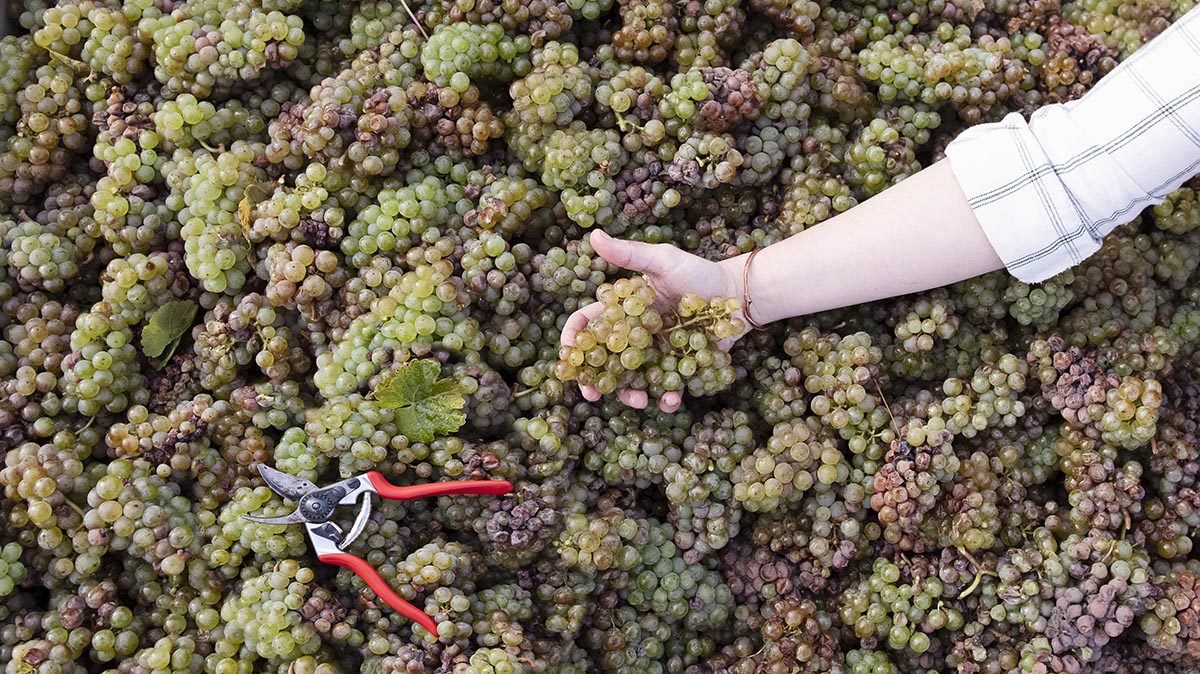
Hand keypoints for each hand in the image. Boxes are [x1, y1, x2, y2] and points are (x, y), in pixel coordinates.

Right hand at [560, 230, 749, 412]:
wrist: (737, 294)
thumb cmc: (699, 274)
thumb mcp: (663, 261)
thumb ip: (629, 254)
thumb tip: (593, 235)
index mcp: (624, 311)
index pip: (588, 325)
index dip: (574, 340)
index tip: (569, 356)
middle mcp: (635, 336)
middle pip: (605, 362)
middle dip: (596, 381)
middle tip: (592, 394)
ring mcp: (656, 355)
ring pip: (633, 381)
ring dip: (630, 395)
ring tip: (640, 401)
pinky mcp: (679, 369)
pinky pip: (668, 389)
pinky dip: (667, 398)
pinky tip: (670, 399)